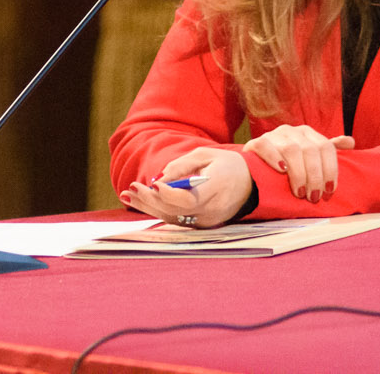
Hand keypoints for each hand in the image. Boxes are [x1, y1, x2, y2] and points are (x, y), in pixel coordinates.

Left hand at [118, 146, 251, 228]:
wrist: (251, 184)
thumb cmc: (226, 165)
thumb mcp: (205, 155)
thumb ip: (182, 166)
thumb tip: (160, 178)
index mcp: (218, 189)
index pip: (190, 199)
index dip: (169, 194)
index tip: (153, 183)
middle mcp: (213, 210)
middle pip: (177, 211)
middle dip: (151, 200)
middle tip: (131, 189)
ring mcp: (208, 221)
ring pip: (173, 217)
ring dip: (148, 207)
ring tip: (127, 195)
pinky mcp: (203, 225)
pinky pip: (177, 219)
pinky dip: (158, 210)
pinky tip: (140, 202)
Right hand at [243, 125, 352, 203]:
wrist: (255, 169)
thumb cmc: (288, 166)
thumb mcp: (310, 157)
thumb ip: (328, 150)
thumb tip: (350, 141)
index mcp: (308, 133)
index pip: (326, 147)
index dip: (331, 170)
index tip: (330, 191)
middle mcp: (292, 130)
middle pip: (310, 151)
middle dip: (315, 177)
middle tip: (314, 197)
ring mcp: (274, 135)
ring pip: (292, 150)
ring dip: (299, 174)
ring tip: (299, 193)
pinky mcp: (257, 142)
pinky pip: (267, 147)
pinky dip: (275, 159)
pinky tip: (282, 171)